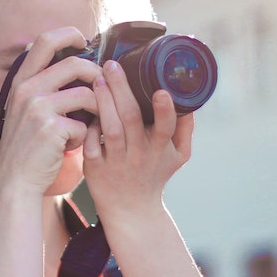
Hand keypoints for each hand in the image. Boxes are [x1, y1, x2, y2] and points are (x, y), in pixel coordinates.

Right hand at [0, 28, 101, 194]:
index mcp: (21, 81)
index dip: (68, 34)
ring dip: (96, 110)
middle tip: (104, 89)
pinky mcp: (51, 128)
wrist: (16, 181)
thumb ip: (44, 87)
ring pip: (87, 94)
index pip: (44, 40)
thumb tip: (79, 64)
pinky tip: (71, 146)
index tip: (84, 42)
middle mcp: (27, 89)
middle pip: (76, 64)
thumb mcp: (26, 110)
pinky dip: (83, 137)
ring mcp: (37, 107)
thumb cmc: (29, 146)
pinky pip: (84, 124)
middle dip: (98, 75)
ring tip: (89, 124)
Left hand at [82, 59, 192, 221]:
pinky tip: (86, 107)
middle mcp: (139, 155)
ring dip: (103, 102)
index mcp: (160, 149)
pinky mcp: (95, 168)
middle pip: (130, 119)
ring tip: (98, 79)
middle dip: (121, 89)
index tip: (161, 91)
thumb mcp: (178, 155)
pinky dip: (89, 126)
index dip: (164, 110)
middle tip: (112, 65)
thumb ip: (185, 128)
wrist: (131, 210)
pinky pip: (91, 143)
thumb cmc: (155, 175)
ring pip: (109, 129)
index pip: (165, 128)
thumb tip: (190, 98)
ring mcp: (116, 162)